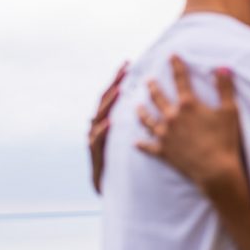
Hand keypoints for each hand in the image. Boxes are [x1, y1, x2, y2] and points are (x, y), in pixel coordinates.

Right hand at [88, 62, 127, 193]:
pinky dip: (102, 131)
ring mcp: (94, 139)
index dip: (118, 79)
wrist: (109, 187)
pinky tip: (109, 123)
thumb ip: (136, 118)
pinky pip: (98, 140)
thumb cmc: (123, 159)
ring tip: (119, 91)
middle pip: (104, 101)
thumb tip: (155, 100)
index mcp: (107, 119)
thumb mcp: (128, 136)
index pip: (112, 95)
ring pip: (99, 117)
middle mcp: (98, 126)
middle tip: (124, 70)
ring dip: (109, 104)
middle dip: (113, 84)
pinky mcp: (96, 154)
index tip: (128, 63)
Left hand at [136, 55, 243, 188]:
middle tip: (149, 81)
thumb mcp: (230, 111)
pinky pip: (148, 147)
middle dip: (153, 87)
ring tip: (137, 106)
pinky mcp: (163, 152)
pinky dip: (141, 144)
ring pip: (148, 120)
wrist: (215, 171)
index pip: (181, 80)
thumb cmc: (225, 140)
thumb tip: (222, 67)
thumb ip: (225, 88)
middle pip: (158, 98)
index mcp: (188, 105)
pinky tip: (135, 142)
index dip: (177, 65)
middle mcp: (172, 117)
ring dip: (142, 112)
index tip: (172, 55)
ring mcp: (165, 135)